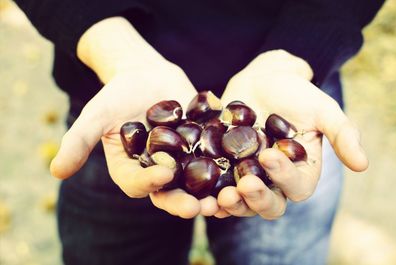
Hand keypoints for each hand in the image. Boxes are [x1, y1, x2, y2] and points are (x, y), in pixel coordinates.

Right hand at [50, 17, 218, 217]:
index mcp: (132, 170)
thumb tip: (55, 172)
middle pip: (170, 193)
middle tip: (201, 207)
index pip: (138, 185)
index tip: (164, 174)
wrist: (147, 75)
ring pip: (195, 184)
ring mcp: (182, 163)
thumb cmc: (118, 94)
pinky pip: (215, 161)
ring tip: (225, 198)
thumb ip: (79, 141)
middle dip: (184, 201)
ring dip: (211, 193)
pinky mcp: (202, 150)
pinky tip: (244, 169)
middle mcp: (157, 173)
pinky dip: (228, 167)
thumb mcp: (97, 115)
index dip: (150, 183)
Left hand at [216, 50, 367, 218]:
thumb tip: (363, 165)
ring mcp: (248, 176)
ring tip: (220, 198)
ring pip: (242, 202)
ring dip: (232, 204)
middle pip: (269, 204)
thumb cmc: (297, 93)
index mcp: (300, 172)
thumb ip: (342, 134)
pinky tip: (201, 195)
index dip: (284, 176)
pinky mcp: (225, 169)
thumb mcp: (323, 109)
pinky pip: (218, 188)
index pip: (296, 186)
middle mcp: (274, 181)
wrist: (264, 80)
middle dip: (257, 198)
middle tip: (244, 185)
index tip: (268, 155)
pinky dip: (210, 195)